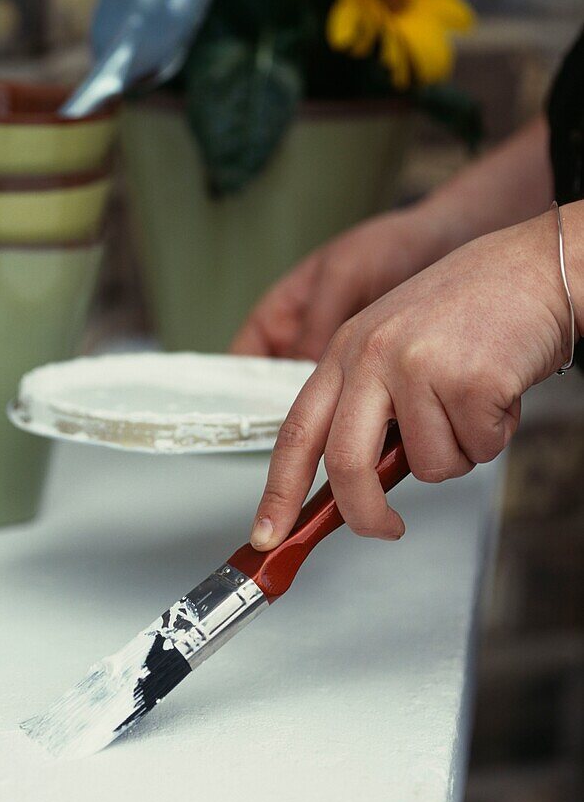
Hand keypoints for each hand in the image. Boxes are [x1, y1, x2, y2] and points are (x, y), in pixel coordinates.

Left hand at [248, 212, 571, 549]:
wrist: (534, 267)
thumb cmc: (468, 309)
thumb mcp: (393, 344)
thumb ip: (368, 405)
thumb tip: (353, 483)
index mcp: (344, 351)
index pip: (296, 431)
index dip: (278, 491)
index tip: (266, 534)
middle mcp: (370, 356)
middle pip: (345, 464)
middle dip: (364, 513)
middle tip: (386, 529)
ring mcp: (417, 366)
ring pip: (429, 466)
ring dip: (460, 451)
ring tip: (472, 402)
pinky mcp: (468, 380)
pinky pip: (479, 449)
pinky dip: (496, 435)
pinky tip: (499, 391)